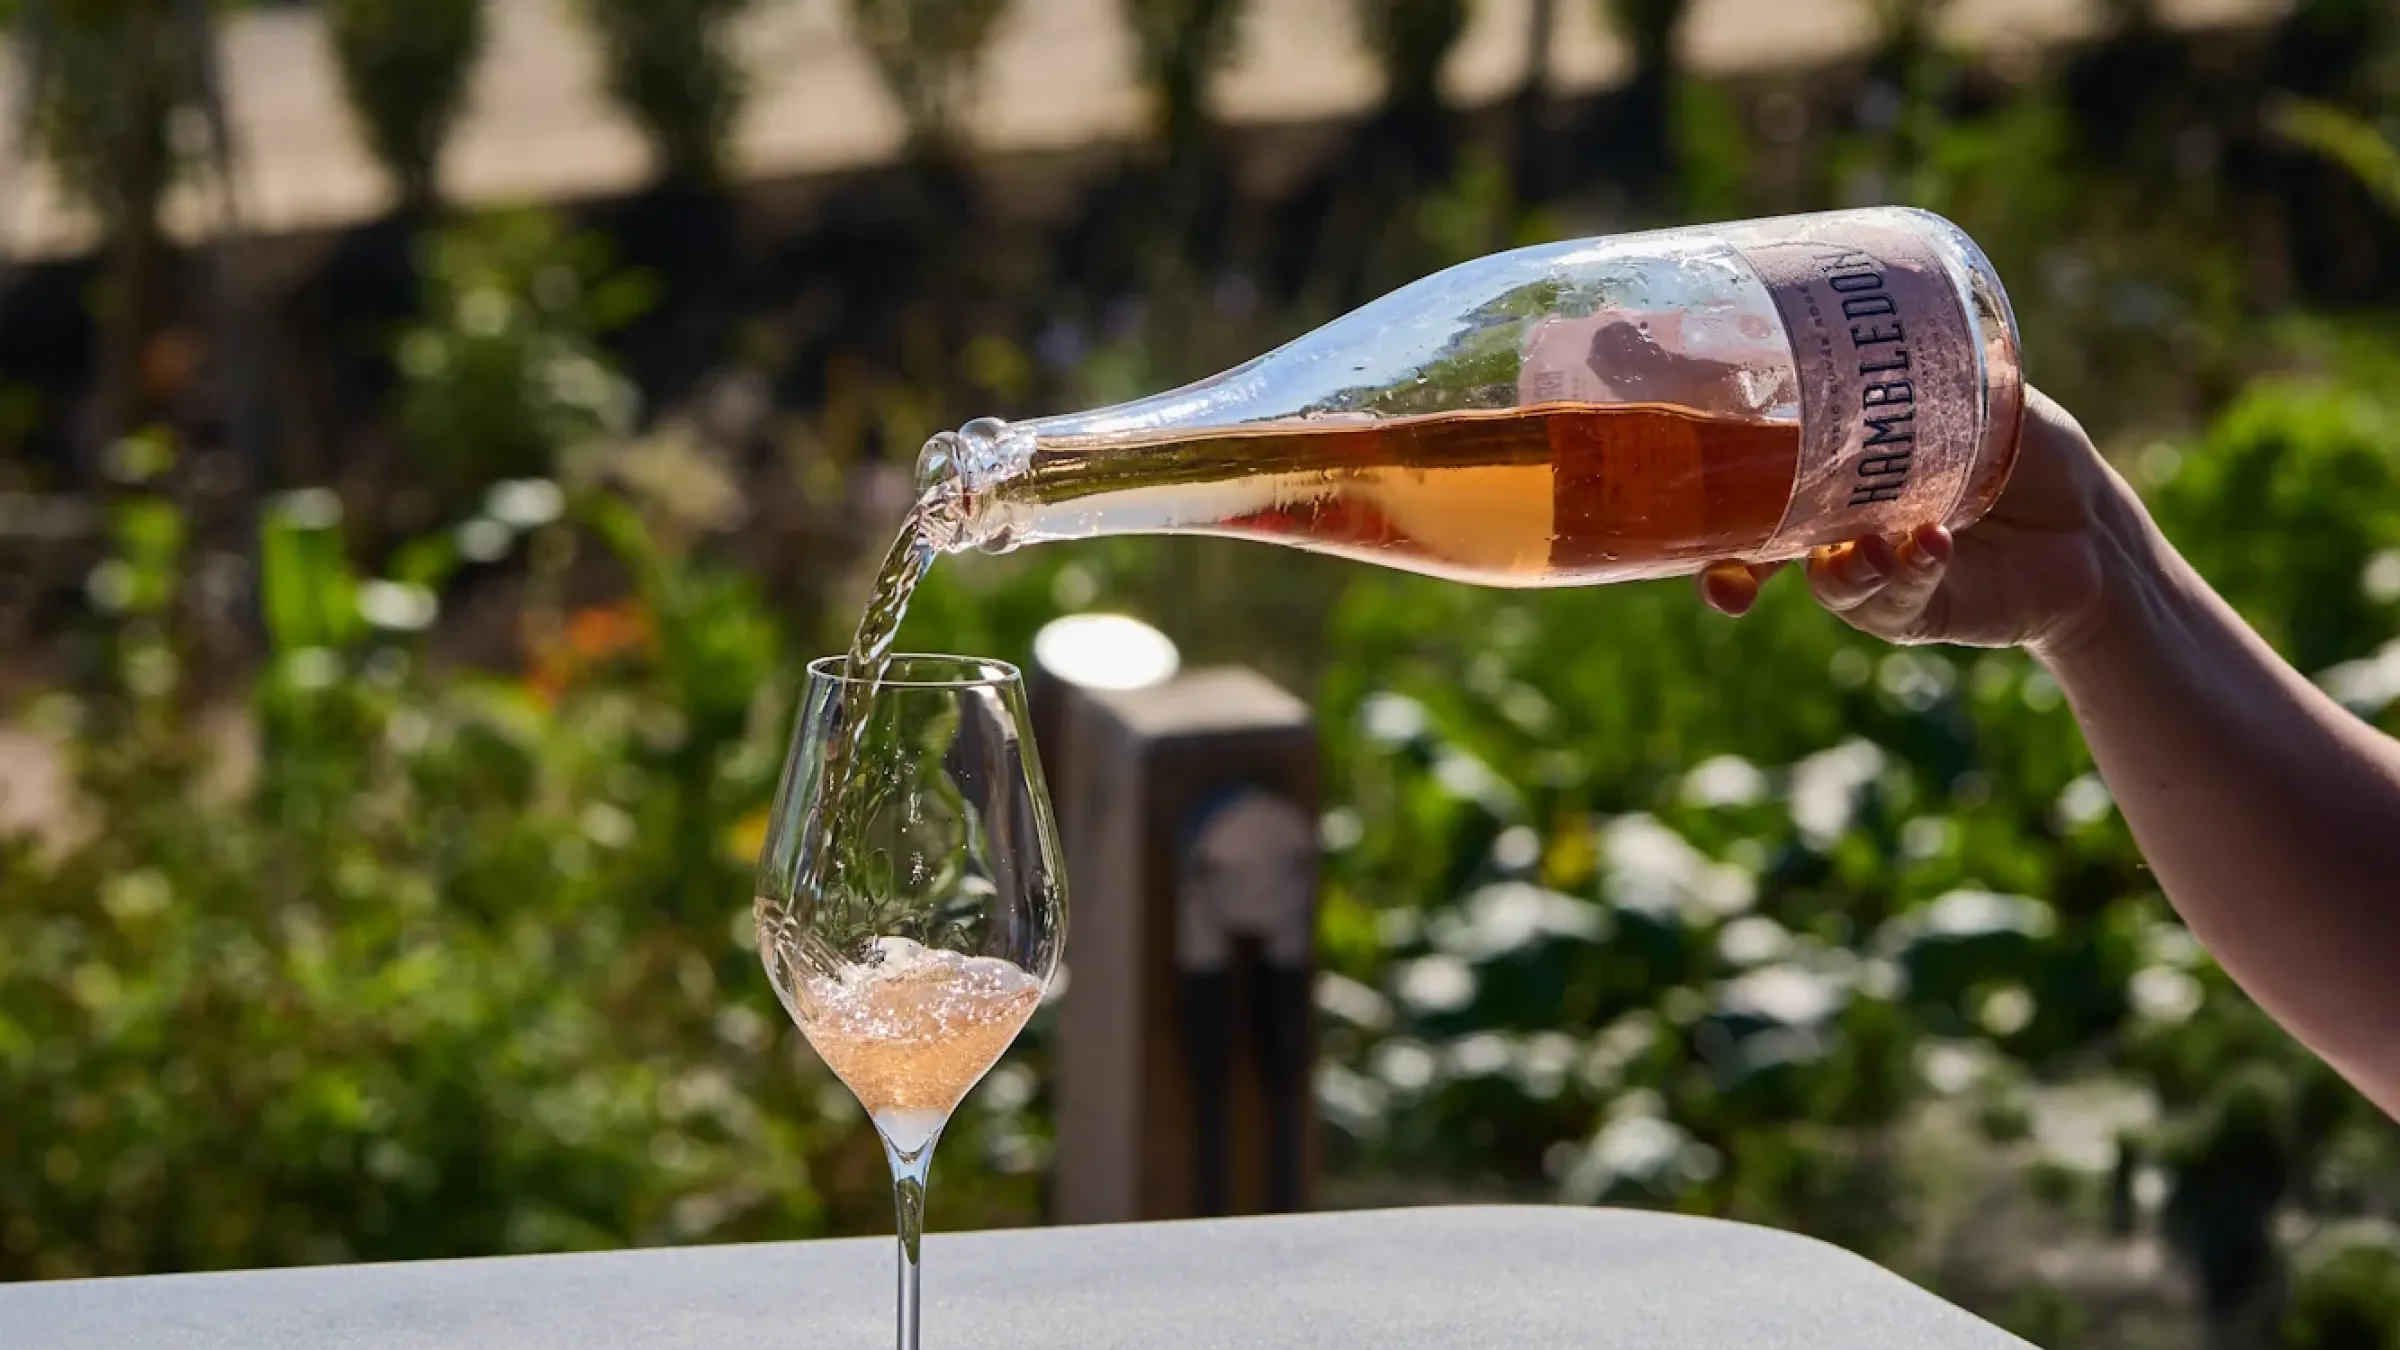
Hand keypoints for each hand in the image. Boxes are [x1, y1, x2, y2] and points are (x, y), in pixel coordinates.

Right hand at [1698, 386, 2137, 655]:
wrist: (2086, 520)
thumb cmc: (2020, 450)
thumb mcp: (1969, 391)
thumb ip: (1926, 371)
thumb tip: (1868, 320)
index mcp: (1829, 478)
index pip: (1749, 492)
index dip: (1704, 505)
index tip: (1673, 499)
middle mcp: (1835, 532)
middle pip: (1762, 557)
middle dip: (1734, 574)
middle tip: (1729, 582)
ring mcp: (1874, 574)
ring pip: (1831, 583)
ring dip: (1841, 572)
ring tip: (1865, 548)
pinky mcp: (1920, 610)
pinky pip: (1898, 597)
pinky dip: (1911, 570)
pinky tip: (1934, 543)